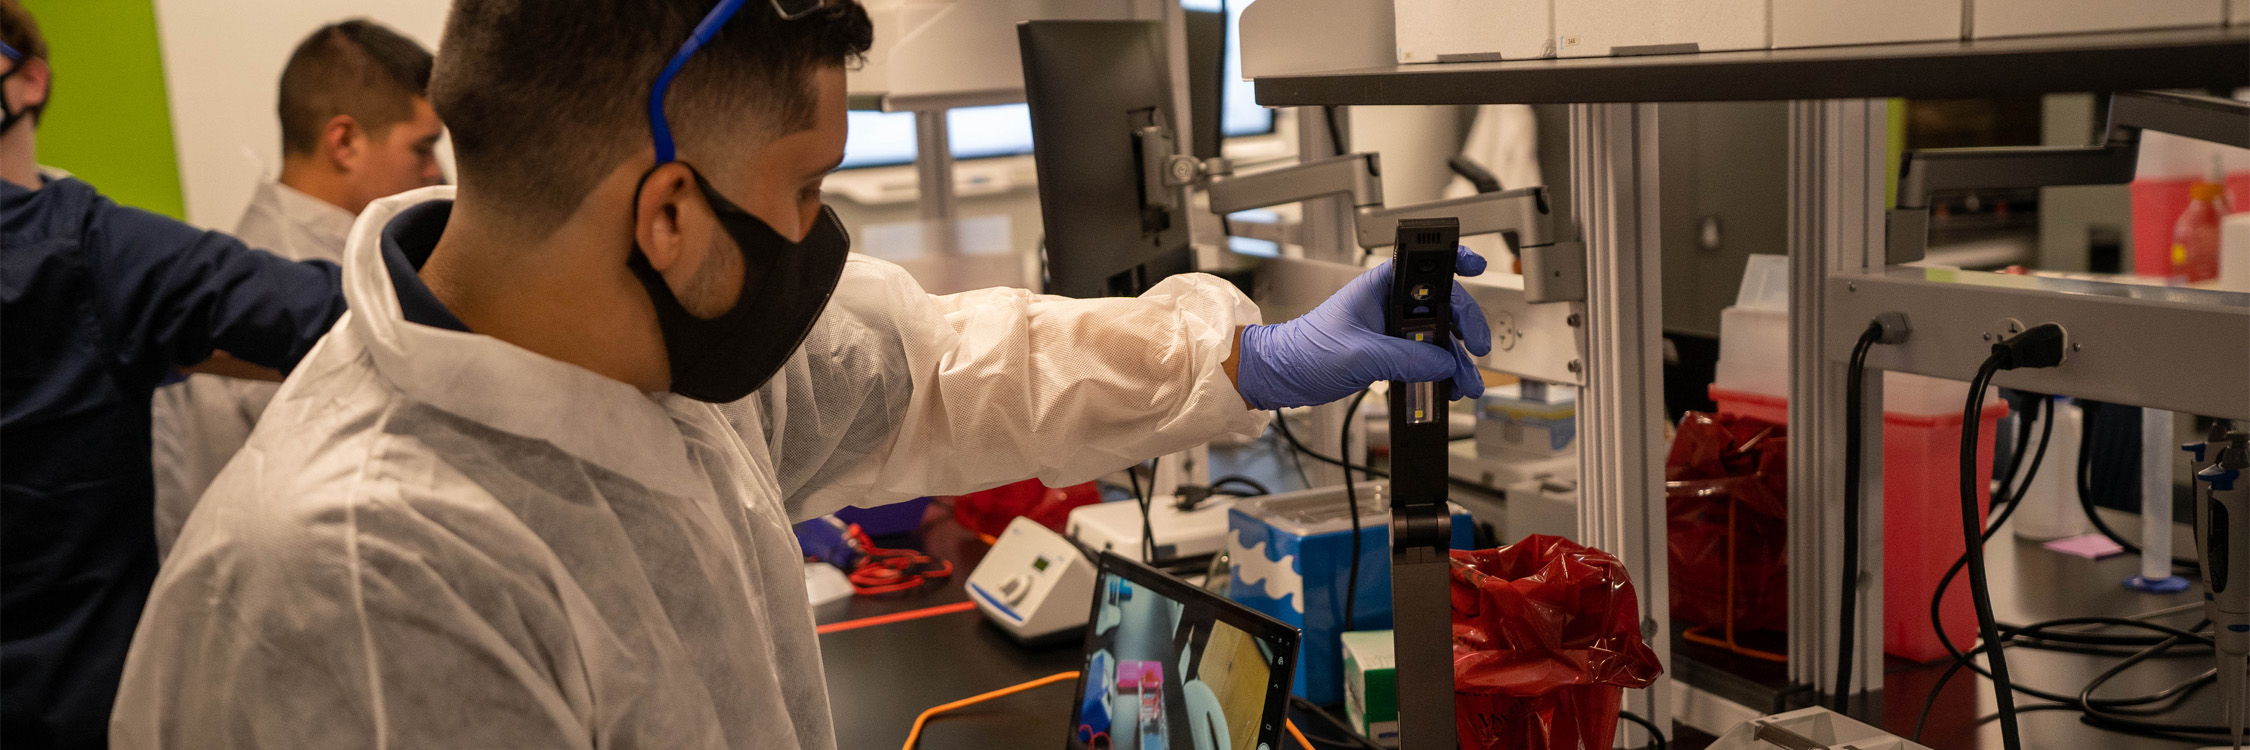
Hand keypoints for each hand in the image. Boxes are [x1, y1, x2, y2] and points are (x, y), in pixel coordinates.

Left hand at [1234, 247, 1492, 409]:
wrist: (1282, 376)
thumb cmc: (1304, 350)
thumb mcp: (1361, 354)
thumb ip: (1407, 358)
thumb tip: (1445, 363)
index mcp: (1379, 286)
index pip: (1425, 264)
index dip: (1454, 261)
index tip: (1478, 267)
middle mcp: (1389, 304)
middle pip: (1441, 308)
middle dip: (1465, 328)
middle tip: (1479, 349)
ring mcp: (1390, 329)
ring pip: (1435, 339)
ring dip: (1454, 361)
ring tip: (1467, 384)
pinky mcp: (1387, 352)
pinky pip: (1422, 358)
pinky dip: (1438, 373)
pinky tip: (1447, 387)